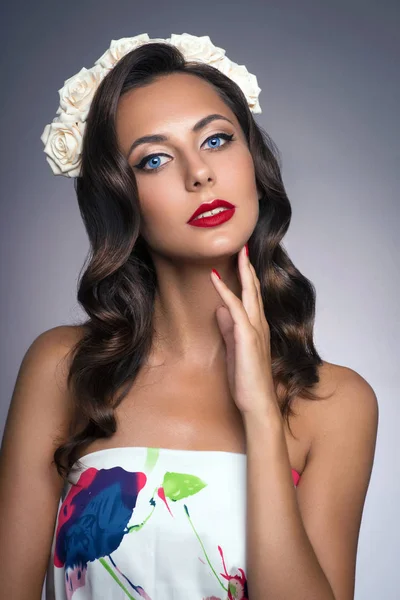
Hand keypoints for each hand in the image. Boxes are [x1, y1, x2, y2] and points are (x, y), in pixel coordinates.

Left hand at [210, 244, 278, 417]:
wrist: (257, 403)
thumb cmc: (247, 381)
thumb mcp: (234, 349)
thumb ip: (228, 329)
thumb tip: (219, 310)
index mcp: (257, 328)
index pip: (253, 297)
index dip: (248, 277)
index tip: (243, 260)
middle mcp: (259, 325)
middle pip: (255, 290)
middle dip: (249, 267)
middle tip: (244, 247)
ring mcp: (255, 330)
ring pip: (249, 294)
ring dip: (243, 272)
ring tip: (239, 252)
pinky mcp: (246, 336)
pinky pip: (235, 307)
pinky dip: (225, 291)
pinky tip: (216, 278)